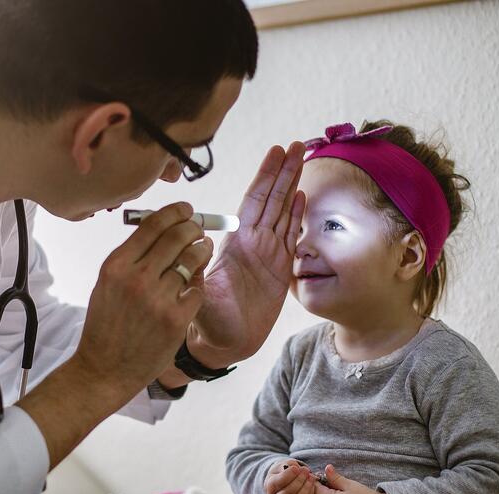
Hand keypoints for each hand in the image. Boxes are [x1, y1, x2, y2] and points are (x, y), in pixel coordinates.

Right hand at [75, 202, 213, 393]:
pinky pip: (197, 289)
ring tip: (203, 249)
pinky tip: (193, 284)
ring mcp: (158, 299)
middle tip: (199, 228)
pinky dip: (197, 284)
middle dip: (193, 227)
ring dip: (202, 250)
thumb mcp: (107, 285)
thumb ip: (131, 258)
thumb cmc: (106, 326)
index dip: (175, 212)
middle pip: (177, 236)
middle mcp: (137, 278)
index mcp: (116, 266)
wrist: (104, 369)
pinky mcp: (176, 319)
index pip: (152, 225)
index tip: (186, 210)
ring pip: (192, 260)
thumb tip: (162, 230)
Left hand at [187, 142, 306, 366]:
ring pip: (283, 211)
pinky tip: (302, 196)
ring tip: (301, 159)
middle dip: (283, 172)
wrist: (225, 342)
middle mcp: (253, 242)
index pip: (252, 201)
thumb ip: (196, 272)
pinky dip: (296, 215)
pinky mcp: (281, 269)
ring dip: (292, 185)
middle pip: (272, 199)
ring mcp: (269, 254)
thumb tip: (196, 246)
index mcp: (235, 242)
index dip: (265, 177)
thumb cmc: (208, 320)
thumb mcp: (197, 294)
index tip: (274, 152)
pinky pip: (291, 236)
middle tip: (295, 145)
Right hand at [264, 459, 316, 493]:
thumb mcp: (283, 465)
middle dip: (298, 481)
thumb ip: (288, 464)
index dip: (288, 475)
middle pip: (287, 493)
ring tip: (311, 477)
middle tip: (306, 470)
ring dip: (305, 489)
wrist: (285, 482)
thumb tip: (294, 467)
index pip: (278, 483)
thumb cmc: (284, 471)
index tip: (296, 468)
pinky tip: (312, 484)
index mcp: (270, 486)